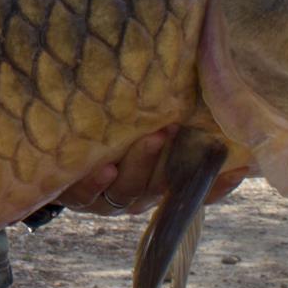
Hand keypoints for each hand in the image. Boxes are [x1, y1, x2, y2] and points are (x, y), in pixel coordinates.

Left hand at [54, 126, 248, 215]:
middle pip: (160, 184)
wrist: (48, 165)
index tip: (238, 168)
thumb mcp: (134, 136)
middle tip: (178, 127)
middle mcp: (136, 197)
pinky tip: (104, 168)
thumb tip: (195, 88)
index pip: (194, 191)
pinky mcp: (75, 197)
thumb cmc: (103, 144)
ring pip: (128, 188)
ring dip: (141, 162)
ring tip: (151, 137)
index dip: (217, 186)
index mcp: (156, 187)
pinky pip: (87, 194)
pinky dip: (96, 183)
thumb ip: (163, 123)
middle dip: (173, 158)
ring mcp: (107, 200)